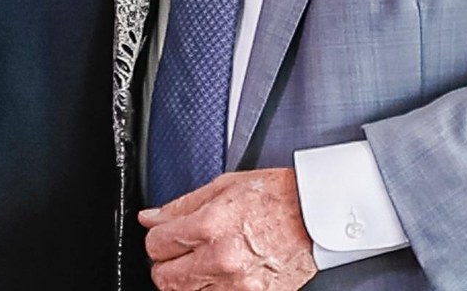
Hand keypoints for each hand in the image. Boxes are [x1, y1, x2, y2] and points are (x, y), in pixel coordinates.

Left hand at [139, 168, 317, 290]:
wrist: (316, 213)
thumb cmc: (276, 195)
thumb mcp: (223, 186)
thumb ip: (182, 206)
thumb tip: (151, 218)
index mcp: (211, 225)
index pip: (156, 245)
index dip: (158, 238)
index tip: (166, 236)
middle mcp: (221, 259)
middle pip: (164, 278)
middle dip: (167, 264)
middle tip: (181, 253)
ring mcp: (237, 285)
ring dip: (187, 281)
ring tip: (203, 264)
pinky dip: (212, 289)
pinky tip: (220, 275)